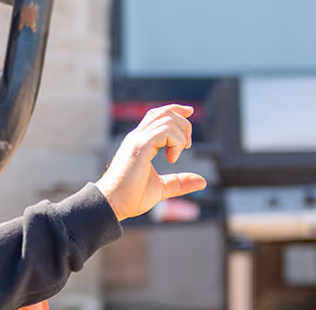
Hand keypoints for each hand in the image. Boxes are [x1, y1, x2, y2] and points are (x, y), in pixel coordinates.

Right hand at [95, 104, 207, 220]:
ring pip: (167, 119)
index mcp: (140, 142)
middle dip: (184, 124)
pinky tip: (172, 158)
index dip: (175, 110)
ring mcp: (138, 140)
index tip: (189, 112)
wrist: (113, 204)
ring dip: (181, 134)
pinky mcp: (140, 146)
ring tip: (178, 152)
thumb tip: (202, 181)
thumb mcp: (162, 188)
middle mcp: (138, 137)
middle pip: (165, 112)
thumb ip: (180, 182)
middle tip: (187, 146)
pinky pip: (165, 131)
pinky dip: (176, 142)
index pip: (157, 115)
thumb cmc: (130, 197)